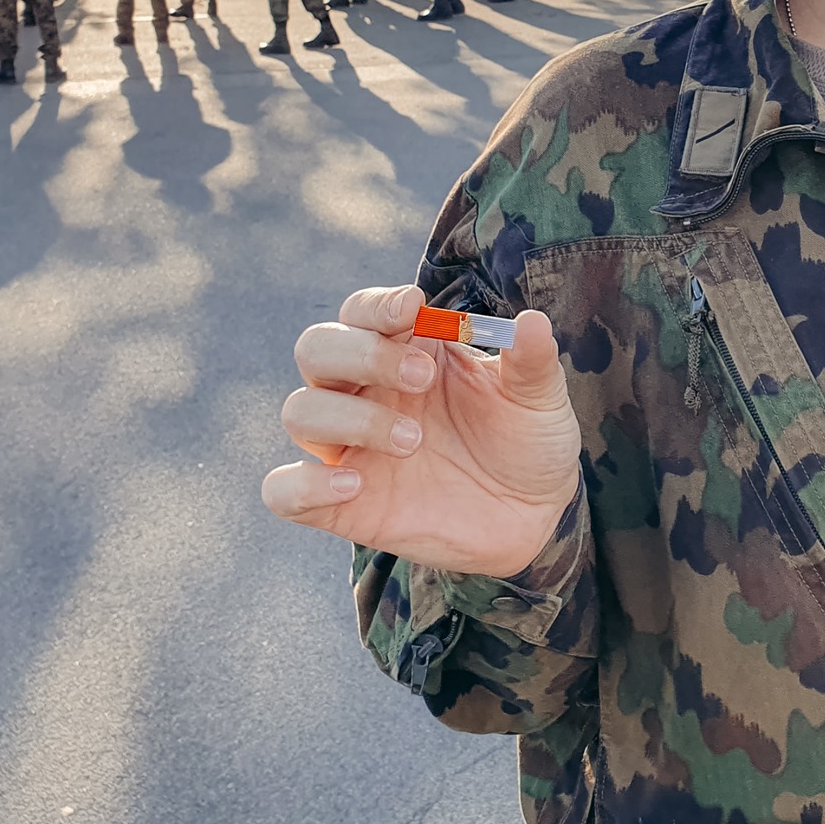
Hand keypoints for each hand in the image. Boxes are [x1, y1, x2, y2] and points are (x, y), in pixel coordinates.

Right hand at [264, 286, 580, 576]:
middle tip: (422, 378)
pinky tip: (354, 484)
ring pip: (300, 412)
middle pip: (317, 349)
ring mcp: (351, 447)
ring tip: (413, 441)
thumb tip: (532, 321)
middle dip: (361, 355)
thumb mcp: (539, 398)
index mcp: (408, 351)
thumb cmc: (527, 441)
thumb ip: (530, 360)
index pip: (363, 311)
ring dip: (349, 418)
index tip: (412, 308)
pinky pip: (285, 491)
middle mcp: (367, 392)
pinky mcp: (342, 504)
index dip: (376, 305)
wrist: (533, 518)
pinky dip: (304, 484)